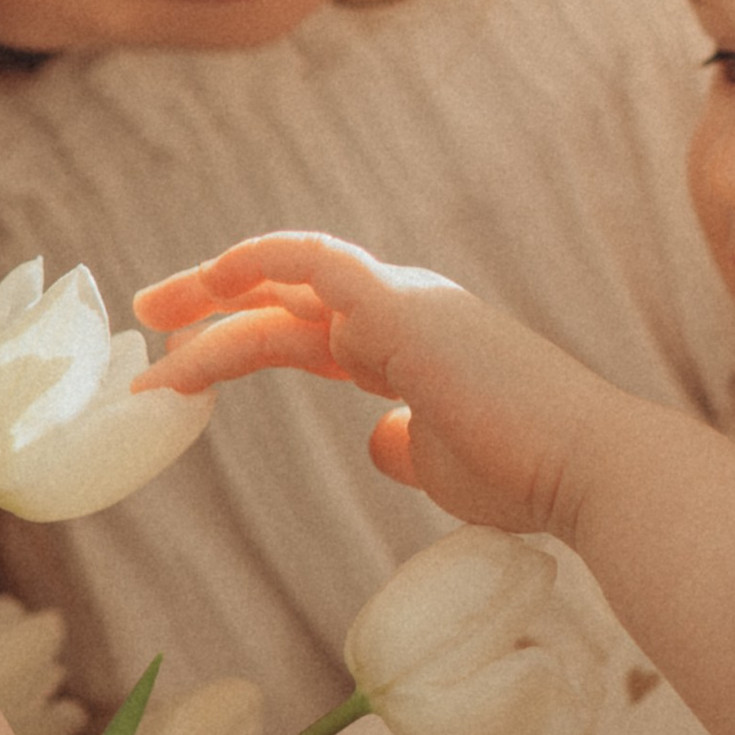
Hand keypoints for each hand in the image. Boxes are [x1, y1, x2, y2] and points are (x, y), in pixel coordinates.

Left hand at [135, 234, 604, 540]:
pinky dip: (254, 261)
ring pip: (286, 284)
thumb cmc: (528, 475)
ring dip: (213, 293)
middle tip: (149, 321)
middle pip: (288, 292)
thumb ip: (407, 444)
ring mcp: (404, 300)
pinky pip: (310, 259)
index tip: (184, 362)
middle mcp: (406, 307)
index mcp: (413, 343)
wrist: (585, 469)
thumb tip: (378, 441)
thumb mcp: (446, 466)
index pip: (312, 324)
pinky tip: (206, 291)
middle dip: (211, 301)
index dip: (245, 334)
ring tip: (153, 321)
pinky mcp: (400, 305)